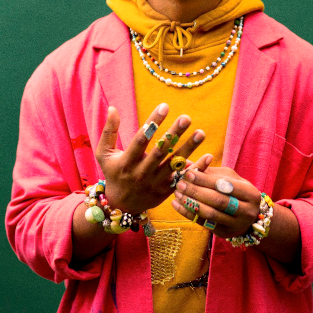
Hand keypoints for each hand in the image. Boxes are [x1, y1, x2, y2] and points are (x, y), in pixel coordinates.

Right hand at [95, 103, 210, 214]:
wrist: (119, 206)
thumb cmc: (112, 173)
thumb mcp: (104, 153)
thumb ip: (108, 131)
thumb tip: (113, 108)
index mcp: (126, 162)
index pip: (141, 139)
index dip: (153, 122)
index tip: (165, 106)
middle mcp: (141, 174)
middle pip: (160, 152)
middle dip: (174, 134)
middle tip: (187, 117)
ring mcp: (155, 184)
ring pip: (174, 165)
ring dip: (189, 149)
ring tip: (201, 132)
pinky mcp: (166, 192)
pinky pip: (183, 180)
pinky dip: (196, 169)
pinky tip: (208, 156)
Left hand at [170, 166, 261, 237]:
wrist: (248, 216)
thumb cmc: (236, 191)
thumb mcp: (229, 177)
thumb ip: (209, 170)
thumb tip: (187, 162)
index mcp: (250, 193)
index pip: (225, 185)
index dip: (205, 179)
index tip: (188, 173)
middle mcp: (246, 210)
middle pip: (218, 200)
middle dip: (197, 191)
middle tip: (180, 184)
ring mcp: (236, 224)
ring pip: (210, 214)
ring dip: (191, 203)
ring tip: (177, 194)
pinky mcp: (224, 233)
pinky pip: (204, 223)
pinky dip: (189, 213)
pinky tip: (177, 205)